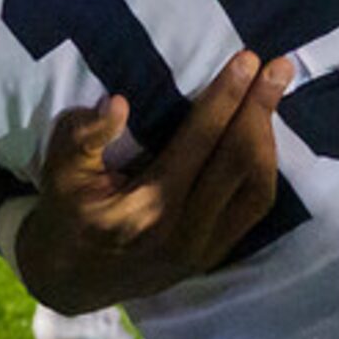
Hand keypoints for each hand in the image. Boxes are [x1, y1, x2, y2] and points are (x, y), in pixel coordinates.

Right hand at [14, 52, 291, 314]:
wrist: (70, 279)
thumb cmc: (65, 211)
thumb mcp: (59, 169)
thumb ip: (84, 135)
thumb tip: (119, 103)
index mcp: (147, 208)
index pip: (199, 142)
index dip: (226, 98)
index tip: (247, 59)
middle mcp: (185, 232)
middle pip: (238, 162)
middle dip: (261, 108)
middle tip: (279, 67)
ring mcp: (203, 250)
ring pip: (257, 188)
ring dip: (269, 136)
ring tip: (273, 92)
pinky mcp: (213, 256)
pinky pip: (254, 208)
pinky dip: (264, 168)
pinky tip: (264, 135)